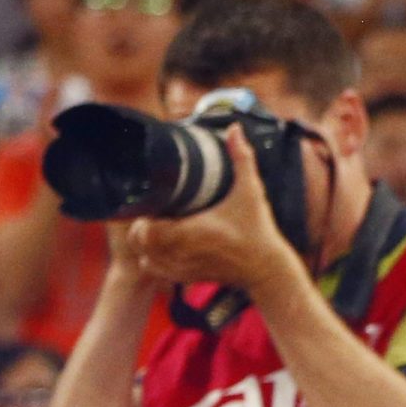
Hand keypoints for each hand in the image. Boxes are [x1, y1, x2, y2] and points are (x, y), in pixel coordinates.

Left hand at [126, 127, 303, 293]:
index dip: (144, 216)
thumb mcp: (251, 190)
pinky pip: (153, 270)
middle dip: (142, 225)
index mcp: (190, 232)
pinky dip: (152, 258)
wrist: (266, 267)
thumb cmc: (257, 229)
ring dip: (145, 243)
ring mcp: (181, 268)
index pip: (146, 230)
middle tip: (157, 212)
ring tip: (159, 227)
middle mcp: (181, 253)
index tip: (156, 203)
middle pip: (139, 242)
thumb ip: (242, 158)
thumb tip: (235, 129)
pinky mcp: (184, 277)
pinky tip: (165, 244)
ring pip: (143, 257)